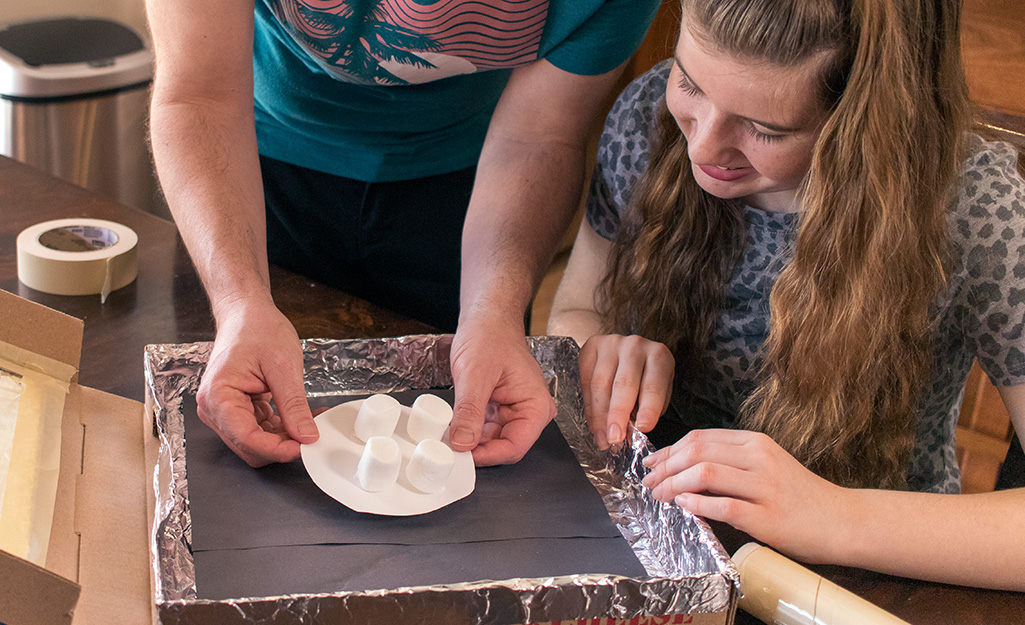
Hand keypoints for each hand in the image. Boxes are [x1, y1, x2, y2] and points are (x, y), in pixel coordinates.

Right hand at [196, 300, 318, 466]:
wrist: (248, 314)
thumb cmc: (258, 330)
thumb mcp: (283, 366)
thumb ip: (294, 405)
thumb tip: (306, 435)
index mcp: (218, 396)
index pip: (246, 438)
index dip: (277, 449)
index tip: (304, 447)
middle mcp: (215, 408)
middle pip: (249, 446)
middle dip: (282, 445)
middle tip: (312, 436)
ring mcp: (225, 411)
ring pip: (256, 442)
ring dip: (284, 438)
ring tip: (310, 422)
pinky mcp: (238, 409)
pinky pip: (259, 430)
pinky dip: (281, 428)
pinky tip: (300, 418)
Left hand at [449, 315, 555, 465]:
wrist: (487, 318)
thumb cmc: (489, 336)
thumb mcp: (475, 375)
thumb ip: (470, 412)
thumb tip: (462, 443)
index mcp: (536, 406)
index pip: (515, 447)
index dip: (488, 455)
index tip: (461, 456)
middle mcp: (530, 412)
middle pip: (504, 447)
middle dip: (477, 449)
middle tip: (449, 447)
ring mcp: (514, 412)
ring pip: (492, 441)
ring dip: (470, 441)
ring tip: (448, 434)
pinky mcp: (500, 410)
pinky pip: (484, 430)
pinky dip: (468, 430)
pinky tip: (453, 426)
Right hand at [578, 334, 673, 448]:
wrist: (631, 352)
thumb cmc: (647, 377)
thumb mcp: (657, 392)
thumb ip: (645, 409)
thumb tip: (628, 432)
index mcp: (659, 357)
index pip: (653, 385)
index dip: (649, 408)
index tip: (643, 428)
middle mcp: (635, 346)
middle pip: (623, 383)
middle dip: (618, 414)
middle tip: (615, 437)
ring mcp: (611, 344)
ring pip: (600, 383)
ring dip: (599, 415)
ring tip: (603, 437)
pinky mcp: (591, 347)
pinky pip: (586, 380)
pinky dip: (589, 406)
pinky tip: (594, 423)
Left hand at [641, 429, 850, 562]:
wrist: (842, 520)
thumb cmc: (799, 495)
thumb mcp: (766, 465)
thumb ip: (732, 462)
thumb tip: (684, 468)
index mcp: (756, 442)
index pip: (700, 438)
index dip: (669, 450)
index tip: (651, 463)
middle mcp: (759, 458)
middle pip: (697, 451)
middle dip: (665, 467)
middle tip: (648, 482)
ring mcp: (764, 486)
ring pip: (705, 474)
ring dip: (673, 485)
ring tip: (660, 496)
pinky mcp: (768, 516)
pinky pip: (724, 506)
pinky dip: (697, 505)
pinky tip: (683, 507)